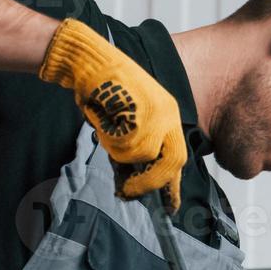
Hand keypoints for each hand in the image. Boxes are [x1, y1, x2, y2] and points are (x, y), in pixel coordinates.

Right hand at [38, 18, 186, 210]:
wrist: (91, 63)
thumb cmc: (104, 91)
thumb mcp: (128, 121)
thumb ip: (136, 148)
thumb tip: (133, 183)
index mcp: (169, 114)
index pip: (179, 157)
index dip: (173, 185)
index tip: (170, 206)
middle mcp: (168, 116)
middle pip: (171, 163)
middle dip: (150, 183)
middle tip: (130, 192)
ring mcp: (155, 115)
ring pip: (142, 156)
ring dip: (120, 155)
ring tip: (108, 135)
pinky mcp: (137, 114)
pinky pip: (125, 145)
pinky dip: (111, 143)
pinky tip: (104, 126)